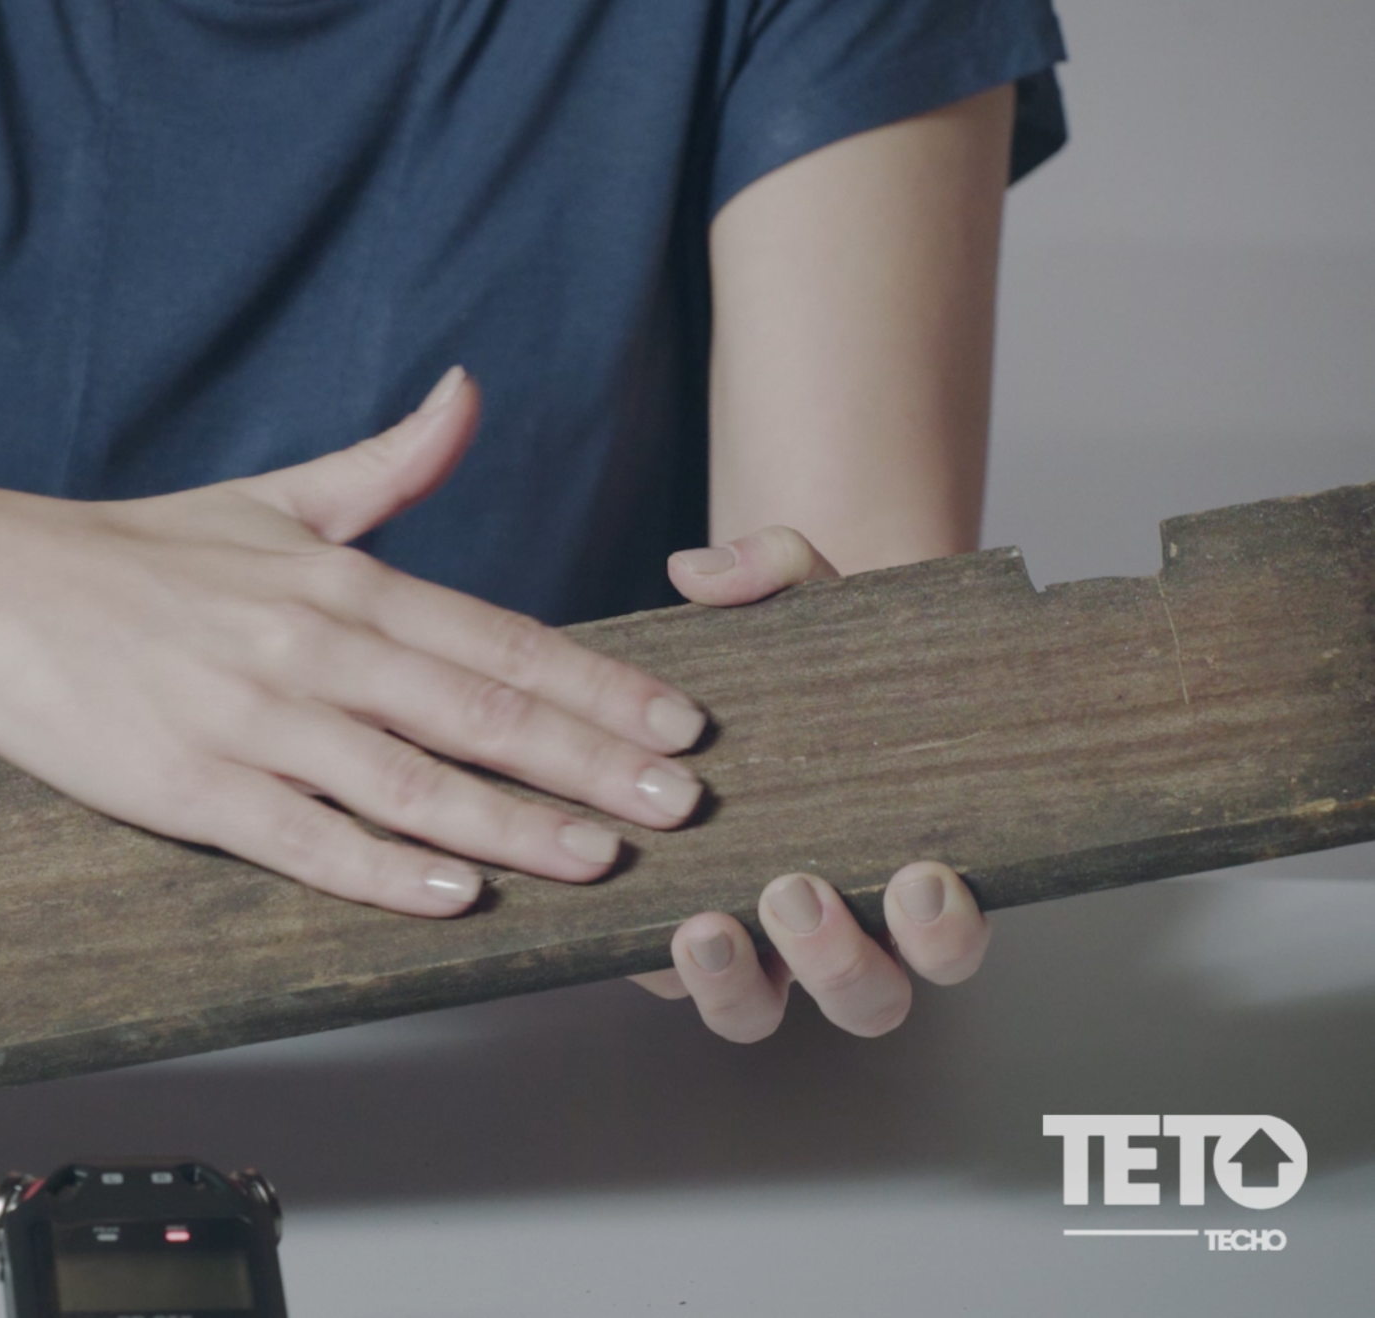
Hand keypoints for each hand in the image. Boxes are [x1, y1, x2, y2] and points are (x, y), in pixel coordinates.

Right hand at [0, 368, 712, 915]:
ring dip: (513, 825)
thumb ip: (385, 464)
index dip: (595, 685)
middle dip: (589, 761)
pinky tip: (455, 895)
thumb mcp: (267, 498)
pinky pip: (304, 838)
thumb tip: (467, 393)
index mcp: (336, 580)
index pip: (495, 638)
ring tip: (601, 858)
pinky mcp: (186, 786)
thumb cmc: (131, 552)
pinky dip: (384, 870)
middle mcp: (307, 646)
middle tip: (681, 803)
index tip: (678, 723)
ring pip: (407, 782)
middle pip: (475, 711)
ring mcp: (248, 720)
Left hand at [629, 528, 991, 1037]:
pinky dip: (646, 964)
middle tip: (797, 892)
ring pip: (761, 1013)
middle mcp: (842, 925)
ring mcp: (754, 946)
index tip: (922, 876)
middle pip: (871, 998)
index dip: (949, 929)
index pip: (955, 934)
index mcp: (907, 865)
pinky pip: (662, 984)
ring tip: (702, 928)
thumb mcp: (805, 603)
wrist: (728, 683)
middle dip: (838, 960)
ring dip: (736, 988)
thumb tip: (707, 569)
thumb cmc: (803, 656)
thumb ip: (775, 568)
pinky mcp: (671, 940)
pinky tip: (626, 918)